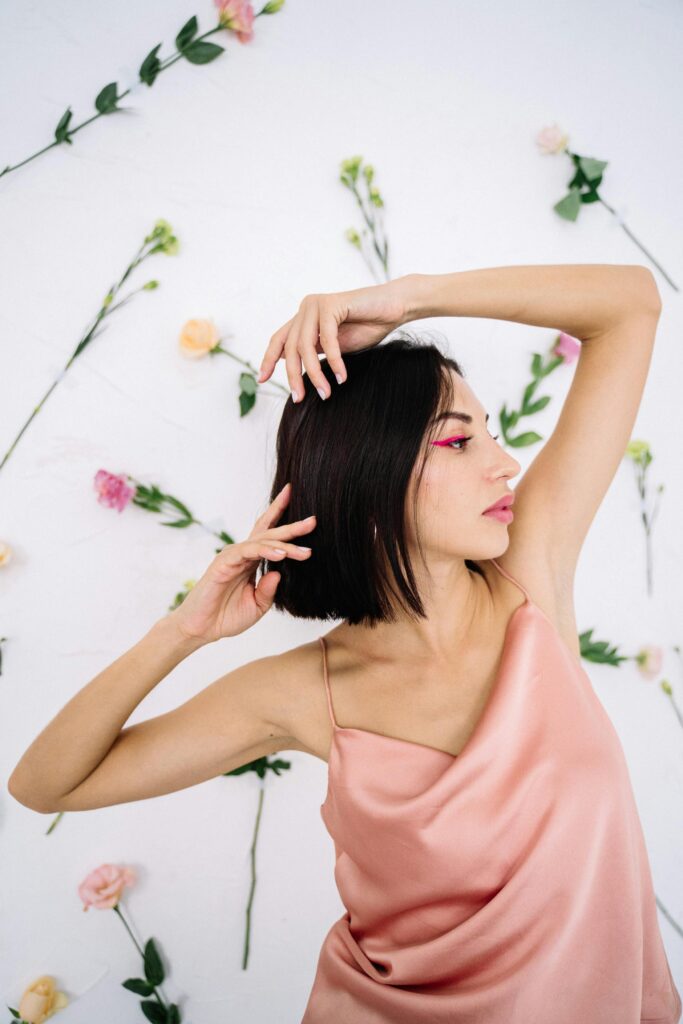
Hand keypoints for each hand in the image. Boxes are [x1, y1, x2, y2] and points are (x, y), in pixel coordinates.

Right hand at [165, 483, 314, 643]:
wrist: (202, 629)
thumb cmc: (226, 616)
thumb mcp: (258, 606)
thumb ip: (269, 590)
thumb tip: (279, 573)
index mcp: (251, 561)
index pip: (269, 536)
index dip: (283, 520)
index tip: (307, 515)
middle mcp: (242, 554)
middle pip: (269, 533)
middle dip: (292, 527)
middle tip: (313, 521)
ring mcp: (232, 557)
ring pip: (262, 542)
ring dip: (285, 544)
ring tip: (305, 551)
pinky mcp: (223, 563)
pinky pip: (247, 552)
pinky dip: (265, 551)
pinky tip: (280, 554)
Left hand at [257, 274, 416, 401]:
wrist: (394, 308)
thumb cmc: (368, 327)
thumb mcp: (335, 346)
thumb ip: (315, 352)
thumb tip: (294, 368)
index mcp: (303, 318)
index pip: (279, 340)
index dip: (269, 360)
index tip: (262, 380)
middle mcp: (306, 308)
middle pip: (290, 347)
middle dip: (293, 376)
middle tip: (300, 398)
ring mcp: (316, 304)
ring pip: (305, 346)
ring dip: (315, 374)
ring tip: (326, 393)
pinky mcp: (331, 304)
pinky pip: (327, 340)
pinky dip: (334, 361)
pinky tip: (341, 376)